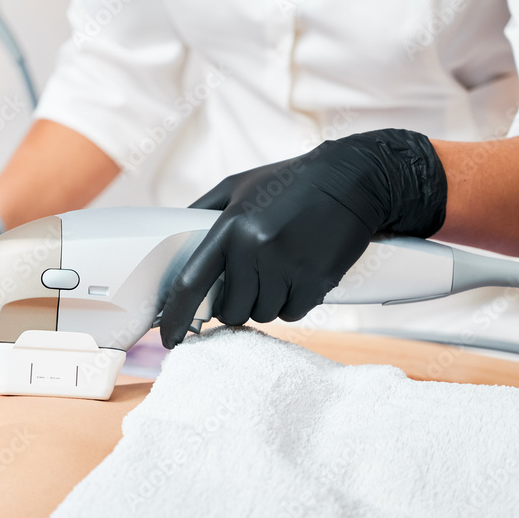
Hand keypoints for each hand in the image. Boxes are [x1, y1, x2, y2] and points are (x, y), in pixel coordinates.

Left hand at [159, 128, 447, 348]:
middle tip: (252, 282)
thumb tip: (173, 244)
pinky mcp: (316, 280)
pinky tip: (300, 275)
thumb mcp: (238, 186)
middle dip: (237, 305)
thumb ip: (202, 212)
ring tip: (280, 270)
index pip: (191, 283)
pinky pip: (292, 315)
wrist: (350, 179)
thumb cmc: (290, 183)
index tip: (168, 337)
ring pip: (262, 314)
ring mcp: (287, 266)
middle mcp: (255, 249)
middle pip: (231, 310)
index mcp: (230, 226)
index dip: (176, 316)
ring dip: (267, 302)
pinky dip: (293, 303)